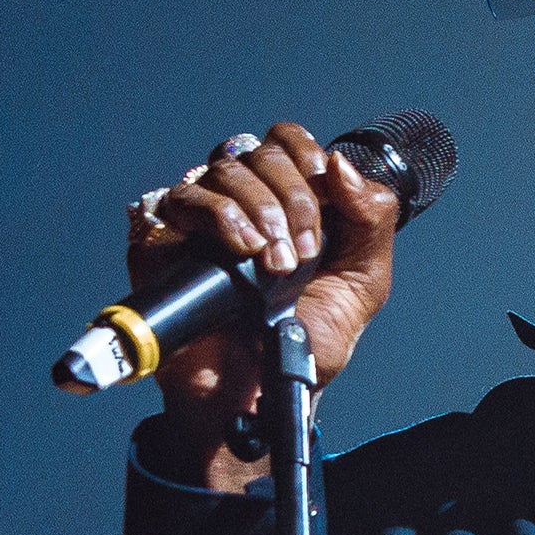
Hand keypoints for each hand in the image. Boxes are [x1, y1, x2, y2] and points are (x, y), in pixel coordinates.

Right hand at [129, 121, 399, 483]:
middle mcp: (243, 202)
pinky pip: (182, 198)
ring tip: (275, 266)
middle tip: (302, 254)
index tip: (326, 200)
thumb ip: (371, 219)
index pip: (287, 141)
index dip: (306, 158)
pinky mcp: (163, 239)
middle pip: (258, 151)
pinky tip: (243, 251)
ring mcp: (202, 219)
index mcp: (289, 201)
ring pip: (223, 169)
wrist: (263, 393)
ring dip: (261, 211)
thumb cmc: (308, 342)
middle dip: (291, 198)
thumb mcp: (364, 281)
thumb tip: (342, 164)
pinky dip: (220, 216)